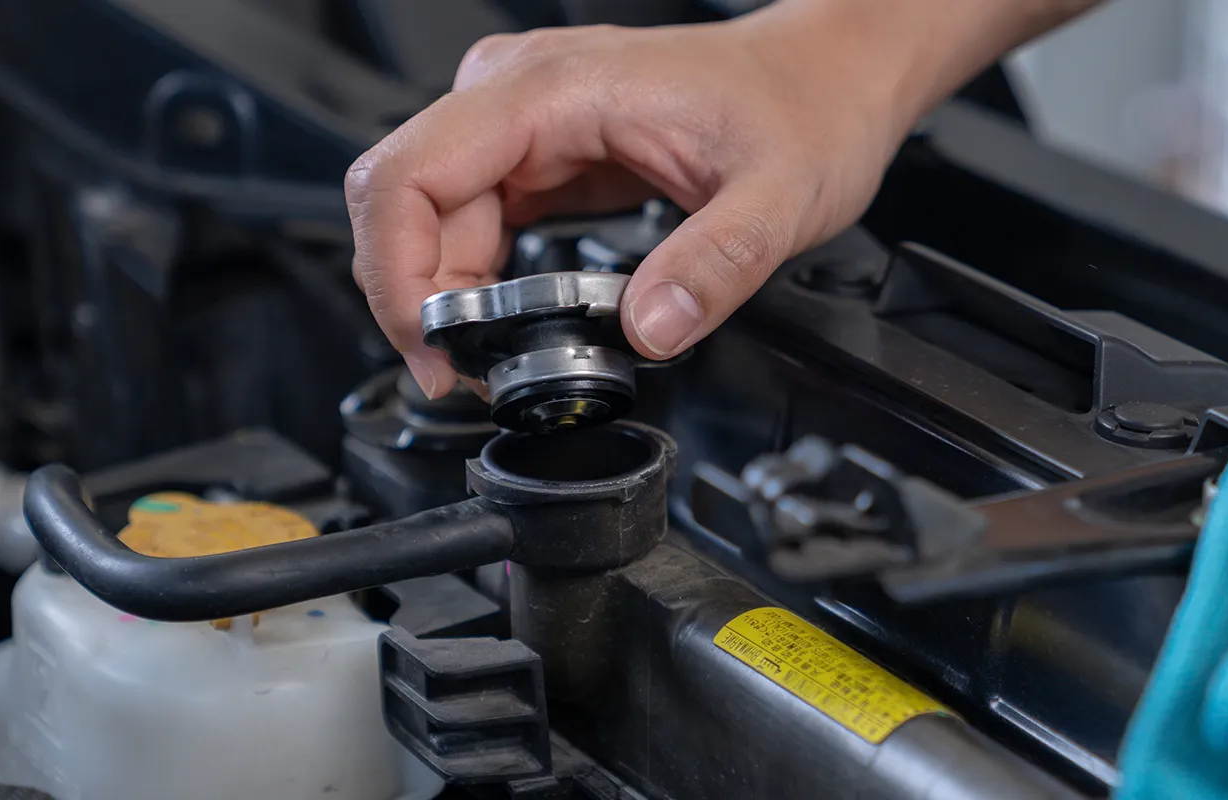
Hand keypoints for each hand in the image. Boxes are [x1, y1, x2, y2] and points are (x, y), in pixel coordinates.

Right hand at [344, 0, 1096, 397]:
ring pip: (430, 217)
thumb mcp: (780, 197)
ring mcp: (525, 123)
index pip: (407, 176)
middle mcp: (521, 93)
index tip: (438, 354)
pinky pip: (470, 219)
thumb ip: (715, 265)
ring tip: (499, 361)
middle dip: (416, 302)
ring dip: (445, 299)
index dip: (397, 278)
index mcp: (555, 89)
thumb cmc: (806, 107)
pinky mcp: (541, 154)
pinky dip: (475, 282)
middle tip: (469, 379)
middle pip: (402, 201)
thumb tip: (649, 331)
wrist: (830, 76)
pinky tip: (510, 323)